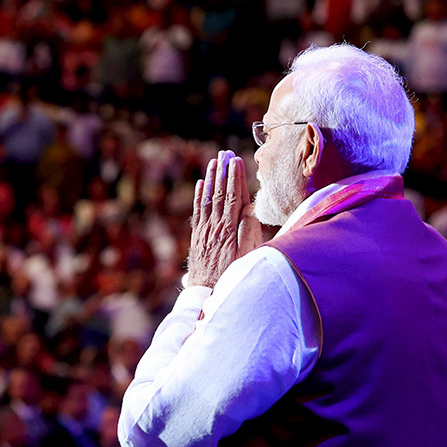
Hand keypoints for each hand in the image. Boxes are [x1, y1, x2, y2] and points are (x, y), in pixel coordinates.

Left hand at [187, 150, 261, 288]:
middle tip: (225, 154)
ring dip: (211, 179)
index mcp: (228, 230)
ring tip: (214, 162)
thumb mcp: (248, 255)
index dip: (235, 178)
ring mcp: (204, 230)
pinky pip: (198, 211)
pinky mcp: (197, 236)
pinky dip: (199, 196)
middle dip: (223, 173)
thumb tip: (249, 207)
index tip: (236, 161)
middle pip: (219, 194)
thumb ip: (249, 231)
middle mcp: (214, 226)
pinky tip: (200, 183)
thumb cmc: (233, 275)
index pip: (233, 197)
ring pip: (207, 199)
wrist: (207, 292)